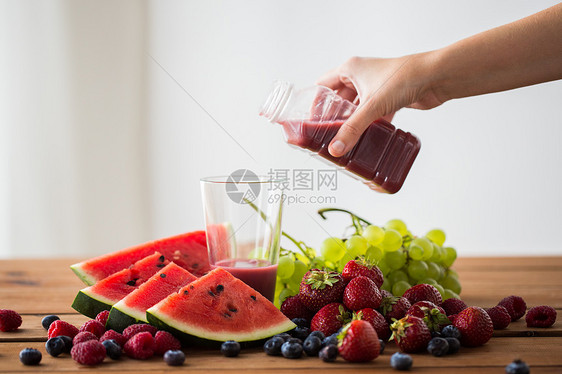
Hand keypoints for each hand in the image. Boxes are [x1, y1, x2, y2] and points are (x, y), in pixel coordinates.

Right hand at [316, 54, 445, 156]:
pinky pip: (373, 114)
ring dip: (353, 123)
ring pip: (357, 108)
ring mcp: (376, 87)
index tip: (311, 122)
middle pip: (339, 99)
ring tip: (344, 140)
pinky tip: (366, 139)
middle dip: (334, 117)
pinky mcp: (389, 98)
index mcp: (350, 69)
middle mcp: (361, 76)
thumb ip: (352, 129)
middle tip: (327, 135)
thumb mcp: (372, 106)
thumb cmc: (404, 77)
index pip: (323, 85)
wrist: (436, 77)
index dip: (316, 103)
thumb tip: (336, 148)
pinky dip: (370, 125)